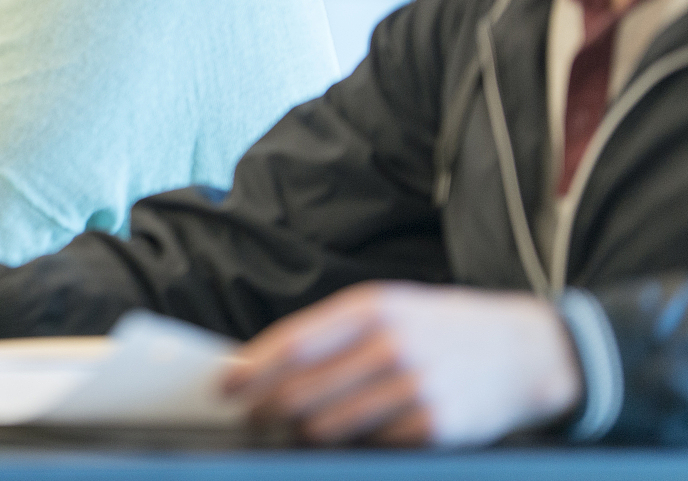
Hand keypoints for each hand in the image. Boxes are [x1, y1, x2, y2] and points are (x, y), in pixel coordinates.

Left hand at [224, 283, 582, 445]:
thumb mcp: (389, 307)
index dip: (253, 370)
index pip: (294, 345)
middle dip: (268, 408)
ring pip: (331, 425)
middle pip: (305, 391)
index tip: (225, 386)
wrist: (526, 349)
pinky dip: (355, 443)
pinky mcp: (435, 428)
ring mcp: (415, 390)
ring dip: (303, 431)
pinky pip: (372, 444)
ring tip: (293, 428)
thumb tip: (266, 362)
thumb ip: (332, 332)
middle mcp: (391, 346)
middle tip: (251, 416)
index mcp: (372, 308)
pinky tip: (352, 435)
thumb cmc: (442, 326)